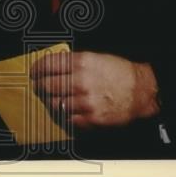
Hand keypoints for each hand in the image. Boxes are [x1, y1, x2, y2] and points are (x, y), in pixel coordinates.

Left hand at [30, 51, 159, 128]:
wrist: (141, 91)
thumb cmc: (120, 73)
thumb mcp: (96, 58)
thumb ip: (74, 62)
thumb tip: (54, 65)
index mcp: (82, 63)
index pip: (50, 64)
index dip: (38, 68)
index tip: (34, 71)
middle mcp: (81, 81)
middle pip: (48, 85)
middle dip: (40, 86)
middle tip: (39, 86)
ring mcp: (85, 102)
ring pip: (56, 104)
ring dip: (52, 101)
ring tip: (53, 98)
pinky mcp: (91, 118)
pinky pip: (69, 118)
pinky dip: (65, 114)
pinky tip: (66, 110)